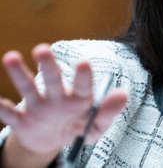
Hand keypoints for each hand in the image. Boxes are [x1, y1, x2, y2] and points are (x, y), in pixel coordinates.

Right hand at [0, 43, 126, 155]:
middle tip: (42, 49)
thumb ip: (108, 112)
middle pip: (53, 80)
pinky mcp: (22, 121)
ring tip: (11, 57)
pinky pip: (10, 115)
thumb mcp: (96, 125)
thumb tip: (123, 95)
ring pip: (28, 88)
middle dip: (48, 65)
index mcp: (78, 98)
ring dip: (20, 74)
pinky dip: (3, 108)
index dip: (83, 76)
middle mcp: (57, 97)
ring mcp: (38, 107)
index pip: (82, 85)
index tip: (82, 63)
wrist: (54, 141)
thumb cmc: (79, 127)